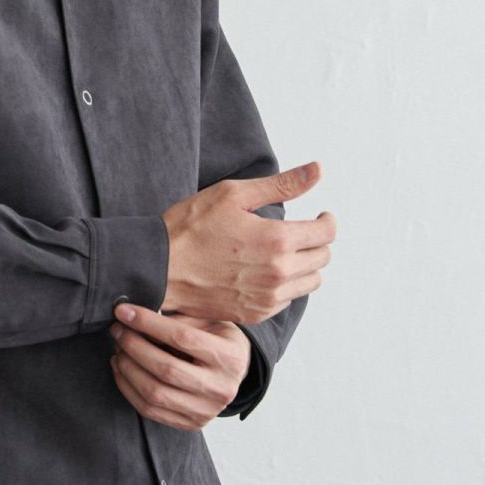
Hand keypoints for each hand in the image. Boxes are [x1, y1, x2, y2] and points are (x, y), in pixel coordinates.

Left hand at [107, 304, 252, 431]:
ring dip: (127, 369)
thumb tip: (137, 315)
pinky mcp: (190, 424)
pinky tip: (121, 369)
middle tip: (117, 330)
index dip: (148, 323)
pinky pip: (150, 410)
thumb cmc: (218, 339)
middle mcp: (220, 388)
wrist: (236, 373)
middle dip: (133, 346)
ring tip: (118, 349)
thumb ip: (179, 318)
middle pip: (166, 369)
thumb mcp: (209, 321)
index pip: (182, 338)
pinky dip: (128, 389)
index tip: (124, 312)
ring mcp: (206, 410)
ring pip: (154, 393)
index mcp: (229, 357)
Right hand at [160, 161, 334, 323]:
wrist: (158, 268)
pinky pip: (287, 301)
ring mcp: (268, 298)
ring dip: (305, 265)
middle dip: (317, 241)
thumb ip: (281, 185)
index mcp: (278, 241)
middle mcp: (279, 274)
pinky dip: (285, 286)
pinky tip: (265, 272)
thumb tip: (317, 170)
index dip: (326, 220)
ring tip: (283, 252)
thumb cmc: (190, 227)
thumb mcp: (234, 194)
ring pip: (310, 282)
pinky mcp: (255, 314)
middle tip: (300, 231)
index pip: (326, 232)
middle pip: (323, 258)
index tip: (319, 215)